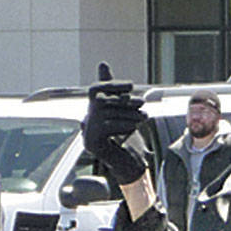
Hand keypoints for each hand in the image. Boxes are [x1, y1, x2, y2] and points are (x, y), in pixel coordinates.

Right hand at [82, 62, 148, 184]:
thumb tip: (102, 63)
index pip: (96, 90)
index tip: (130, 85)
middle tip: (142, 103)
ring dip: (128, 114)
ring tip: (144, 117)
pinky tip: (135, 126)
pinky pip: (105, 127)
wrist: (130, 166)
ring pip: (106, 114)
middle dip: (123, 100)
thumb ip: (115, 91)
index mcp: (93, 111)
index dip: (112, 85)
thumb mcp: (124, 111)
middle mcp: (86, 121)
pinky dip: (122, 124)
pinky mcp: (91, 143)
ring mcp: (87, 133)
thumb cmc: (128, 137)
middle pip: (101, 101)